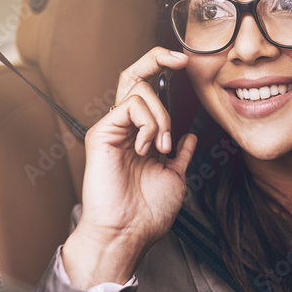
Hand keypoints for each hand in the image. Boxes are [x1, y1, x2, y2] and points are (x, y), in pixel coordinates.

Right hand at [63, 46, 195, 286]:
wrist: (128, 232)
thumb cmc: (147, 212)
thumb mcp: (175, 178)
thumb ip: (181, 155)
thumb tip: (190, 136)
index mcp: (139, 135)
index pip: (146, 90)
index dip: (161, 67)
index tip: (185, 62)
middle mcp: (123, 127)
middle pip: (133, 74)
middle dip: (157, 58)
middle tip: (181, 60)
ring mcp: (111, 128)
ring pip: (140, 90)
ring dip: (162, 117)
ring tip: (162, 147)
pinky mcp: (102, 133)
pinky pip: (130, 107)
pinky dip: (149, 124)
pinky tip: (148, 149)